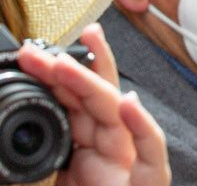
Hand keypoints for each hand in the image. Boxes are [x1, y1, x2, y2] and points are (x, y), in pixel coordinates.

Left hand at [15, 23, 170, 185]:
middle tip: (42, 49)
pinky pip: (151, 151)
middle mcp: (109, 153)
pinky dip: (142, 127)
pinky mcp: (148, 184)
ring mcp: (129, 166)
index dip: (55, 77)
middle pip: (96, 100)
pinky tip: (127, 105)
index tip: (30, 56)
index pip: (72, 105)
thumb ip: (18, 175)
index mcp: (82, 154)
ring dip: (98, 85)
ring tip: (78, 59)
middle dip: (71, 69)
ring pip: (120, 116)